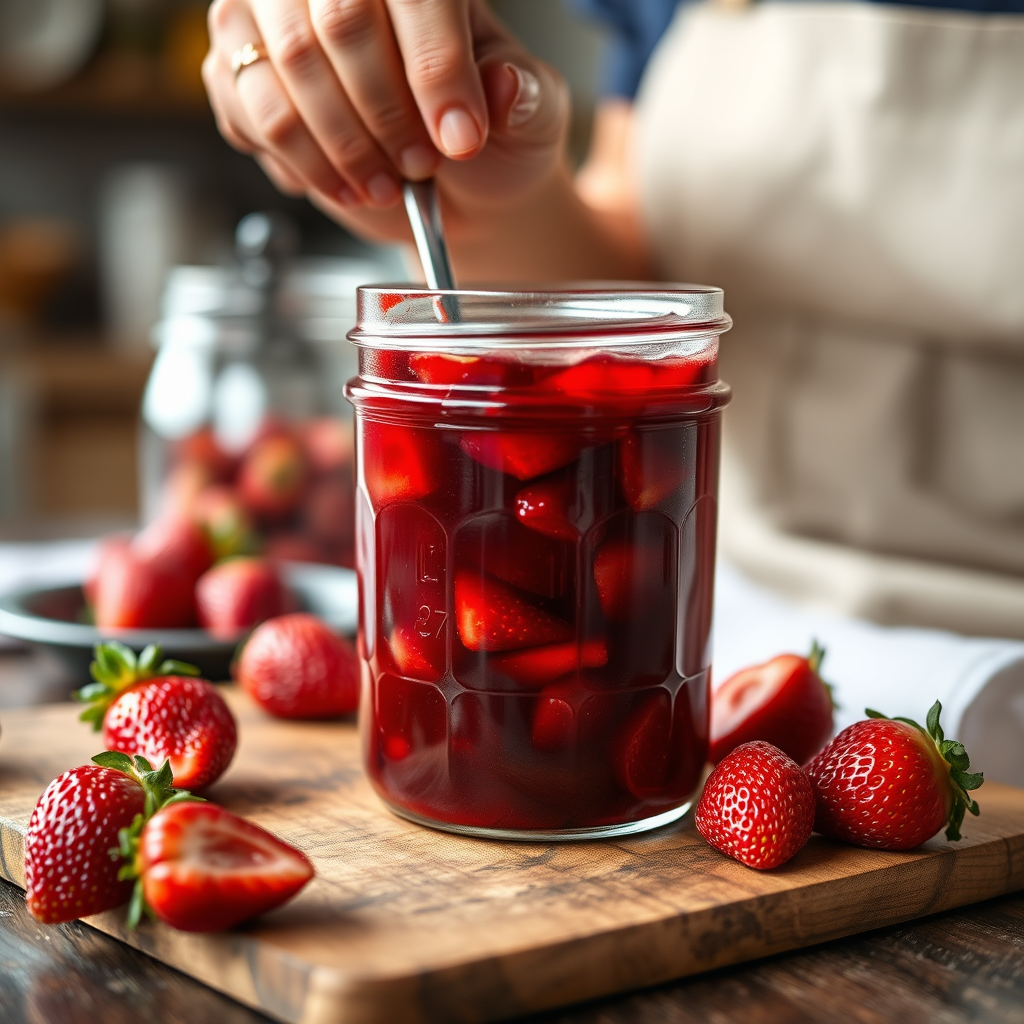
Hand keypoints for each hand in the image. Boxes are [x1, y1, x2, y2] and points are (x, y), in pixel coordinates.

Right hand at [203, 0, 568, 244]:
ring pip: (289, 68)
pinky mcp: (241, 71)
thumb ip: (526, 99)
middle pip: (340, 22)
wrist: (452, 191)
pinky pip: (250, 110)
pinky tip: (340, 180)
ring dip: (341, 145)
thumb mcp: (529, 119)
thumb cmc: (486, 140)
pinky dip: (300, 162)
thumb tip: (506, 85)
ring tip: (384, 186)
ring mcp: (280, 20)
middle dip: (385, 114)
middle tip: (421, 165)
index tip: (460, 139)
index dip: (436, 69)